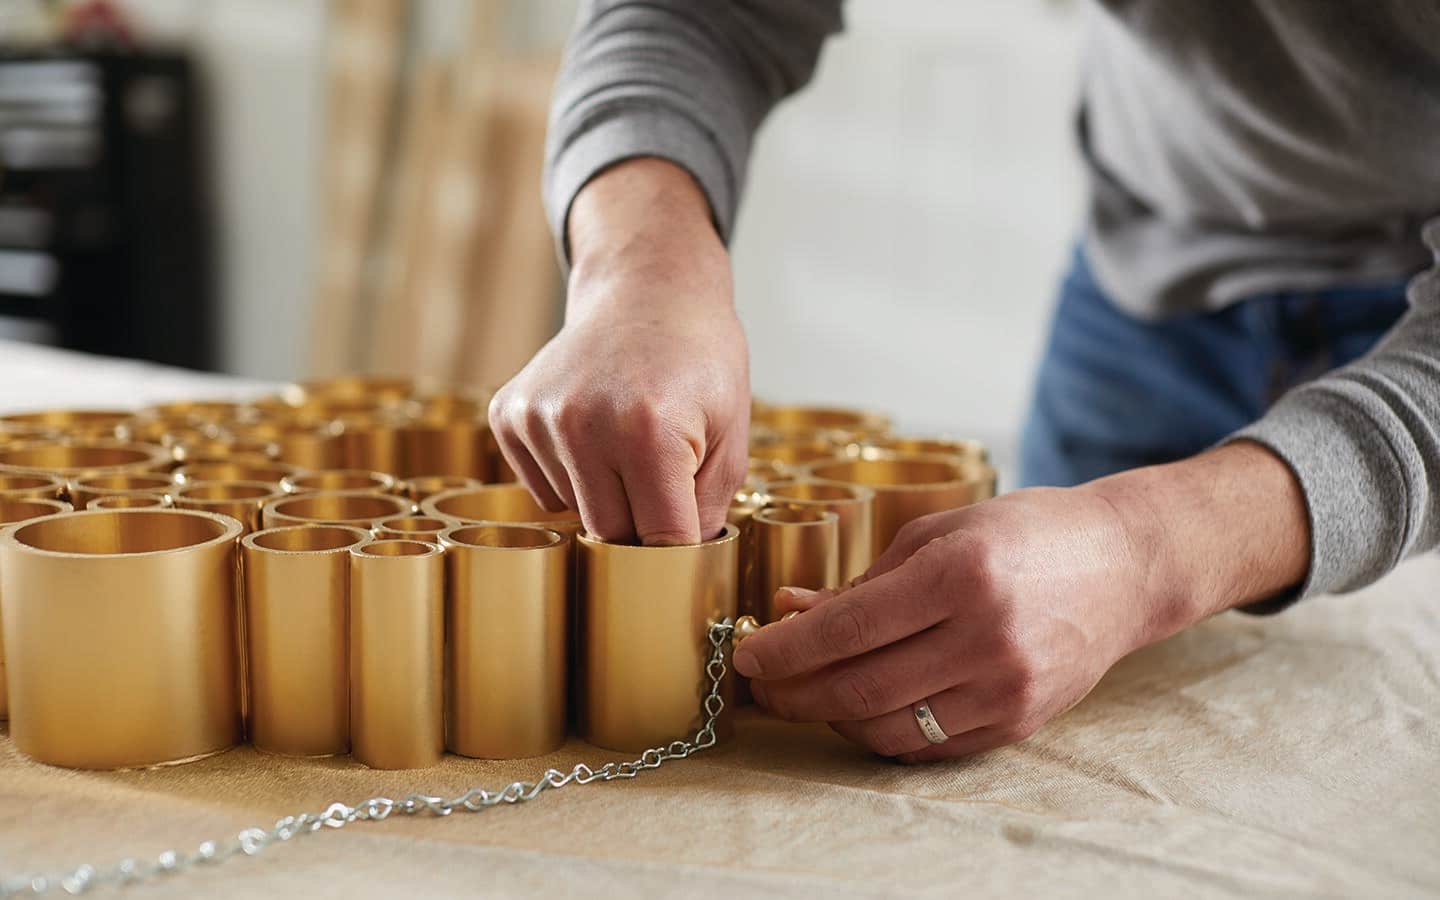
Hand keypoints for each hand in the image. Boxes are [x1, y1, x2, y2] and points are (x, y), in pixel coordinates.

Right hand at [489, 159, 749, 543]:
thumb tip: (679, 569)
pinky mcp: (509, 415)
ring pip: (574, 514)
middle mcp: (583, 425)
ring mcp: (539, 418)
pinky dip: (572, 477)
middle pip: (609, 534)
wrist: (647, 291)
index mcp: (649, 432)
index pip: (659, 539)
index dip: (680, 549)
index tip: (691, 545)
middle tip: (667, 485)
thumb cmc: (700, 361)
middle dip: (642, 525)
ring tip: (630, 443)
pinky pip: (543, 487)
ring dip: (606, 497)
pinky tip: (595, 432)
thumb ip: (708, 509)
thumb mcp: (731, 434)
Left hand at [735, 444, 1309, 761]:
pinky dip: (879, 731)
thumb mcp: (938, 533)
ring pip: (888, 726)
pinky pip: (927, 744)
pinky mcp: (1018, 722)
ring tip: (803, 694)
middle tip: (761, 685)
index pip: (848, 629)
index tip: (747, 654)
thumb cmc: (1023, 535)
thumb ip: (863, 581)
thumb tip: (788, 611)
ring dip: (830, 716)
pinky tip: (857, 708)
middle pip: (860, 688)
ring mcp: (1006, 688)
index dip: (786, 650)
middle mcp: (985, 638)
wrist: (1122, 567)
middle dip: (794, 693)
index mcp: (960, 575)